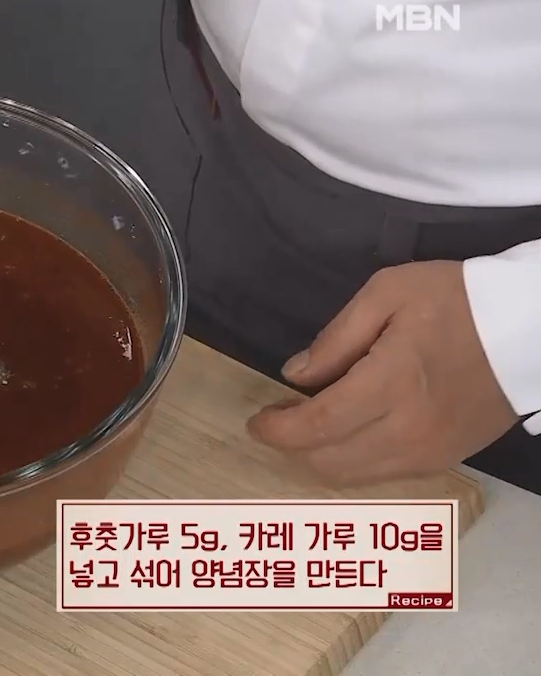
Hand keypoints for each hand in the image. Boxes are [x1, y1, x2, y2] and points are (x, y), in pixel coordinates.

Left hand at [247, 261, 517, 485]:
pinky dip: (353, 463)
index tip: (256, 422)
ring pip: (354, 477)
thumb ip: (336, 338)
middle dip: (292, 447)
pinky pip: (383, 475)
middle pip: (328, 462)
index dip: (277, 431)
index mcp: (390, 384)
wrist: (532, 328)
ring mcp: (429, 451)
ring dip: (319, 459)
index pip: (317, 427)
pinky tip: (345, 437)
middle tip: (277, 420)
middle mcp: (408, 430)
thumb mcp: (388, 293)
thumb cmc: (458, 301)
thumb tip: (296, 375)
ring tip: (307, 428)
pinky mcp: (445, 459)